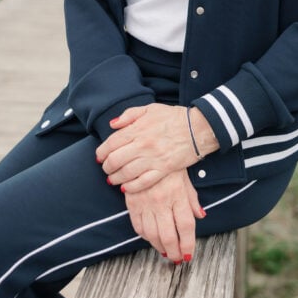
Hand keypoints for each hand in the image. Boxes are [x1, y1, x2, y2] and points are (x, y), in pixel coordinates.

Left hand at [96, 103, 218, 191]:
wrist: (198, 128)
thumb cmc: (173, 117)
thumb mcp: (150, 109)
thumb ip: (129, 115)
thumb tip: (112, 125)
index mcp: (139, 128)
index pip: (112, 142)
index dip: (102, 152)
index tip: (99, 156)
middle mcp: (143, 144)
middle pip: (116, 160)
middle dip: (107, 167)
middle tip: (105, 169)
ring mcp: (153, 158)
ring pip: (126, 173)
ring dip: (115, 178)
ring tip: (112, 179)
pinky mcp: (163, 170)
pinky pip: (143, 182)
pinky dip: (131, 187)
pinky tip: (126, 188)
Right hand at [125, 170, 205, 261]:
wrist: (145, 150)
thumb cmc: (168, 165)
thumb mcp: (184, 178)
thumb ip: (192, 199)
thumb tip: (201, 216)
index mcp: (177, 194)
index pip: (186, 226)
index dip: (188, 244)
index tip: (189, 254)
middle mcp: (162, 201)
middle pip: (169, 236)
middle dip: (174, 252)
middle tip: (177, 258)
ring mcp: (146, 203)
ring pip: (153, 235)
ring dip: (159, 247)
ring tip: (165, 251)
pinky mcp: (132, 203)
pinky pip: (138, 226)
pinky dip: (145, 236)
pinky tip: (151, 238)